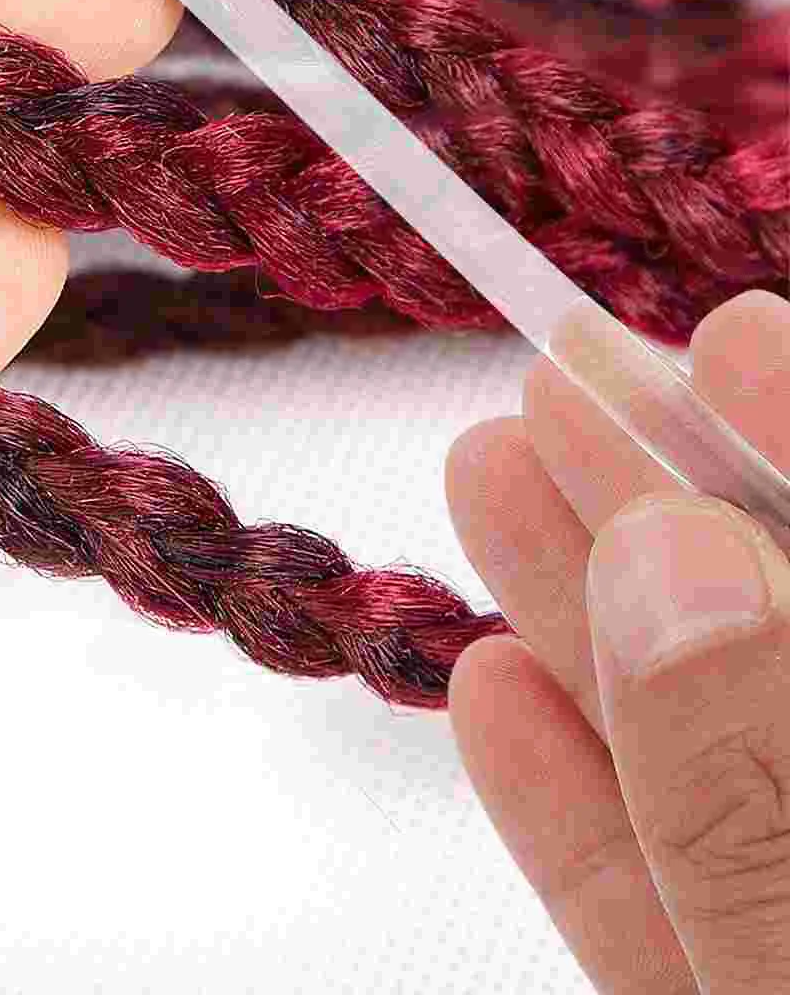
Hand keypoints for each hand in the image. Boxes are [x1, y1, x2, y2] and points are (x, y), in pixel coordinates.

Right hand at [449, 289, 789, 991]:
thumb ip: (758, 802)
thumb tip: (672, 553)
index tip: (736, 334)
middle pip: (784, 661)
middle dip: (670, 511)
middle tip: (561, 375)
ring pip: (706, 775)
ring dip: (581, 626)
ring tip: (484, 476)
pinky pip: (657, 911)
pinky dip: (568, 806)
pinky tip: (488, 689)